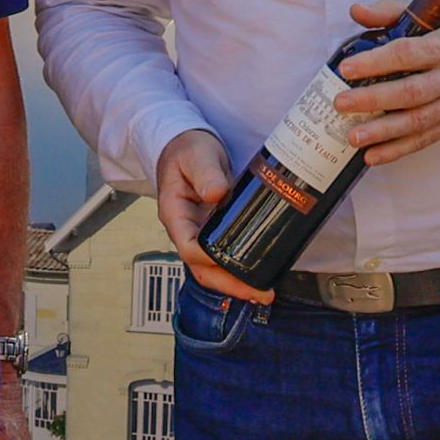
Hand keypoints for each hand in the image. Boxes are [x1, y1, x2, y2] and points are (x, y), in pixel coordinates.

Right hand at [155, 128, 271, 304]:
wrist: (187, 146)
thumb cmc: (188, 149)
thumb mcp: (196, 154)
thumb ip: (205, 172)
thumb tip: (216, 193)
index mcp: (175, 213)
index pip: (188, 247)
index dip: (209, 260)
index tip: (233, 265)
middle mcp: (185, 229)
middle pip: (201, 268)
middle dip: (229, 285)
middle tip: (260, 293)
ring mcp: (200, 233)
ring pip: (212, 269)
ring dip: (235, 284)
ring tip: (264, 292)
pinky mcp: (215, 231)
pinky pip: (224, 256)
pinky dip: (239, 270)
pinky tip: (260, 274)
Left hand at [334, 2, 439, 163]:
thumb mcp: (436, 18)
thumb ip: (392, 13)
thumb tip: (357, 11)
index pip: (407, 55)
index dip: (375, 62)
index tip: (346, 69)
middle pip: (410, 93)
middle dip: (373, 100)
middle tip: (341, 104)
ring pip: (417, 121)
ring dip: (382, 132)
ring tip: (353, 136)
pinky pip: (426, 139)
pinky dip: (398, 149)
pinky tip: (373, 155)